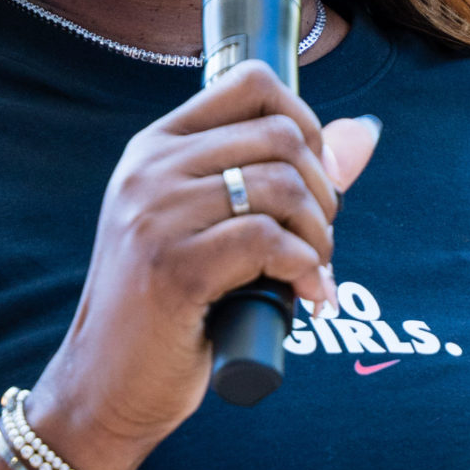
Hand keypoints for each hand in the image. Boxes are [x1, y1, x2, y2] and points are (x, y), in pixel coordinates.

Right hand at [26, 61, 381, 469]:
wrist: (103, 386)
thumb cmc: (164, 310)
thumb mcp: (213, 229)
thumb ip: (282, 177)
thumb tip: (366, 132)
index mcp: (155, 148)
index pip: (252, 83)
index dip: (306, 123)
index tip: (313, 178)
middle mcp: (150, 170)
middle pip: (281, 135)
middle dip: (323, 190)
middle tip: (316, 239)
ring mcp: (156, 216)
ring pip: (282, 187)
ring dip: (318, 235)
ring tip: (311, 271)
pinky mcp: (173, 267)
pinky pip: (269, 242)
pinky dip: (305, 269)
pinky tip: (305, 296)